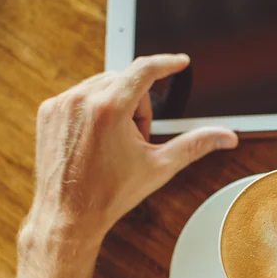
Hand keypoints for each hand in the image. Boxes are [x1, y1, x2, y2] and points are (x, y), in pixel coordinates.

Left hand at [25, 54, 237, 245]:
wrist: (69, 215)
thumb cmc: (110, 194)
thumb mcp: (160, 166)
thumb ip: (197, 144)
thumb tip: (227, 137)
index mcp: (110, 109)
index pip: (145, 70)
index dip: (167, 63)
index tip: (180, 62)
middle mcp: (81, 100)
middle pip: (126, 81)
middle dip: (140, 105)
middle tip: (137, 139)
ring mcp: (61, 104)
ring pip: (103, 85)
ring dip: (118, 106)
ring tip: (115, 142)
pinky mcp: (49, 111)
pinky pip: (81, 94)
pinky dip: (95, 109)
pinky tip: (97, 139)